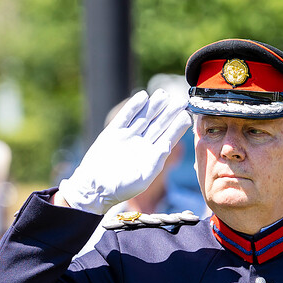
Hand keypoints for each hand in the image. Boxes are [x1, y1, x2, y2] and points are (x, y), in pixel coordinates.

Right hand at [59, 89, 191, 214]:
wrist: (95, 187)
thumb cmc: (121, 188)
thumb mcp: (143, 178)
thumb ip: (156, 161)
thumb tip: (167, 145)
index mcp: (152, 156)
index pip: (168, 138)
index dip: (177, 127)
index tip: (187, 116)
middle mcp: (142, 144)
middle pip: (158, 125)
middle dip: (169, 113)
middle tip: (181, 101)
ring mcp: (128, 137)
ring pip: (144, 117)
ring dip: (154, 106)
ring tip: (164, 95)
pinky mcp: (114, 132)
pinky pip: (126, 116)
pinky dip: (134, 106)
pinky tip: (143, 96)